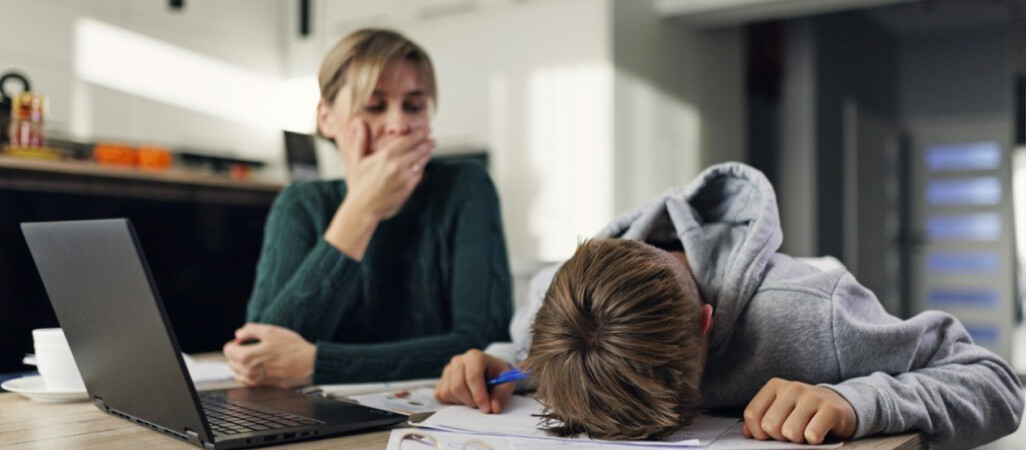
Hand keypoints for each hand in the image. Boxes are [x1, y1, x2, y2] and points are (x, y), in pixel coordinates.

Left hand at [222, 323, 315, 388]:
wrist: (309, 365)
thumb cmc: (292, 348)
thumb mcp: (271, 331)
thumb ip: (250, 330)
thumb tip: (238, 334)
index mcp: (247, 357)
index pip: (227, 350)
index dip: (236, 342)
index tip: (246, 340)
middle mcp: (248, 372)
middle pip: (231, 361)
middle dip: (238, 352)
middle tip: (253, 346)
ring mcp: (255, 381)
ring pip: (237, 372)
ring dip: (242, 363)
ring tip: (258, 356)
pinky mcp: (263, 386)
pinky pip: (247, 380)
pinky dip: (249, 372)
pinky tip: (261, 365)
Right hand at [338, 118, 433, 219]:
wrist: (363, 208)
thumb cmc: (359, 183)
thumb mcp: (357, 160)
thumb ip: (361, 140)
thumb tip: (359, 121)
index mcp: (386, 155)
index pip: (408, 140)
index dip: (419, 134)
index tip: (426, 129)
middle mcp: (397, 165)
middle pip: (418, 149)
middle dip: (427, 143)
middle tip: (433, 139)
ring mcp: (405, 177)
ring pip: (421, 161)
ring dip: (427, 154)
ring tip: (430, 148)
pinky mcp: (408, 187)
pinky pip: (419, 174)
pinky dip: (421, 167)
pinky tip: (422, 164)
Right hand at [434, 349, 515, 413]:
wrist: (489, 370)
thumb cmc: (498, 375)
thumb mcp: (507, 382)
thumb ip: (501, 394)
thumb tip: (494, 408)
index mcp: (475, 357)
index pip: (473, 377)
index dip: (479, 395)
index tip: (486, 409)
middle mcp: (458, 360)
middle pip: (458, 386)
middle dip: (470, 401)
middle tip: (481, 406)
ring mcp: (448, 369)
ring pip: (448, 392)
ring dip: (462, 402)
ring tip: (474, 399)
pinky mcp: (441, 380)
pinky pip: (440, 395)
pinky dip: (452, 402)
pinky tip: (464, 398)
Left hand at [742, 378, 856, 443]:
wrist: (840, 406)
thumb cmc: (805, 412)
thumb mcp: (781, 411)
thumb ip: (761, 419)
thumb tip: (747, 434)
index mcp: (775, 386)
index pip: (752, 414)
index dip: (758, 433)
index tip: (768, 436)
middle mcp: (792, 388)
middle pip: (770, 425)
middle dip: (780, 437)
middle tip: (791, 433)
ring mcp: (812, 396)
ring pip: (790, 432)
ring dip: (798, 440)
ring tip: (805, 432)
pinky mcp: (831, 409)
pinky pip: (812, 434)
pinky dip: (813, 440)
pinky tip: (818, 434)